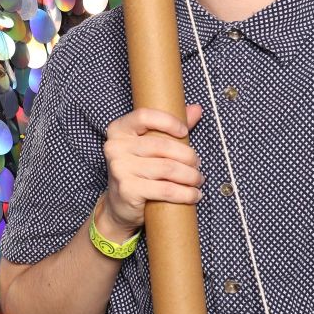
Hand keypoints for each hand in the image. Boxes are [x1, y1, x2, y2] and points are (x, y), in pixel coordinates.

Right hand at [99, 104, 203, 238]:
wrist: (120, 204)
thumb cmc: (139, 170)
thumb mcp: (150, 145)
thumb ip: (170, 127)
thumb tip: (196, 109)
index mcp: (118, 130)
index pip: (144, 116)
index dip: (168, 121)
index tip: (184, 132)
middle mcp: (115, 147)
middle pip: (162, 145)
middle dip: (188, 156)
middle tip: (197, 164)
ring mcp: (120, 168)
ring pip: (168, 168)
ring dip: (191, 176)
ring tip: (198, 180)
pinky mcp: (128, 190)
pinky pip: (166, 190)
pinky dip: (186, 194)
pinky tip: (194, 195)